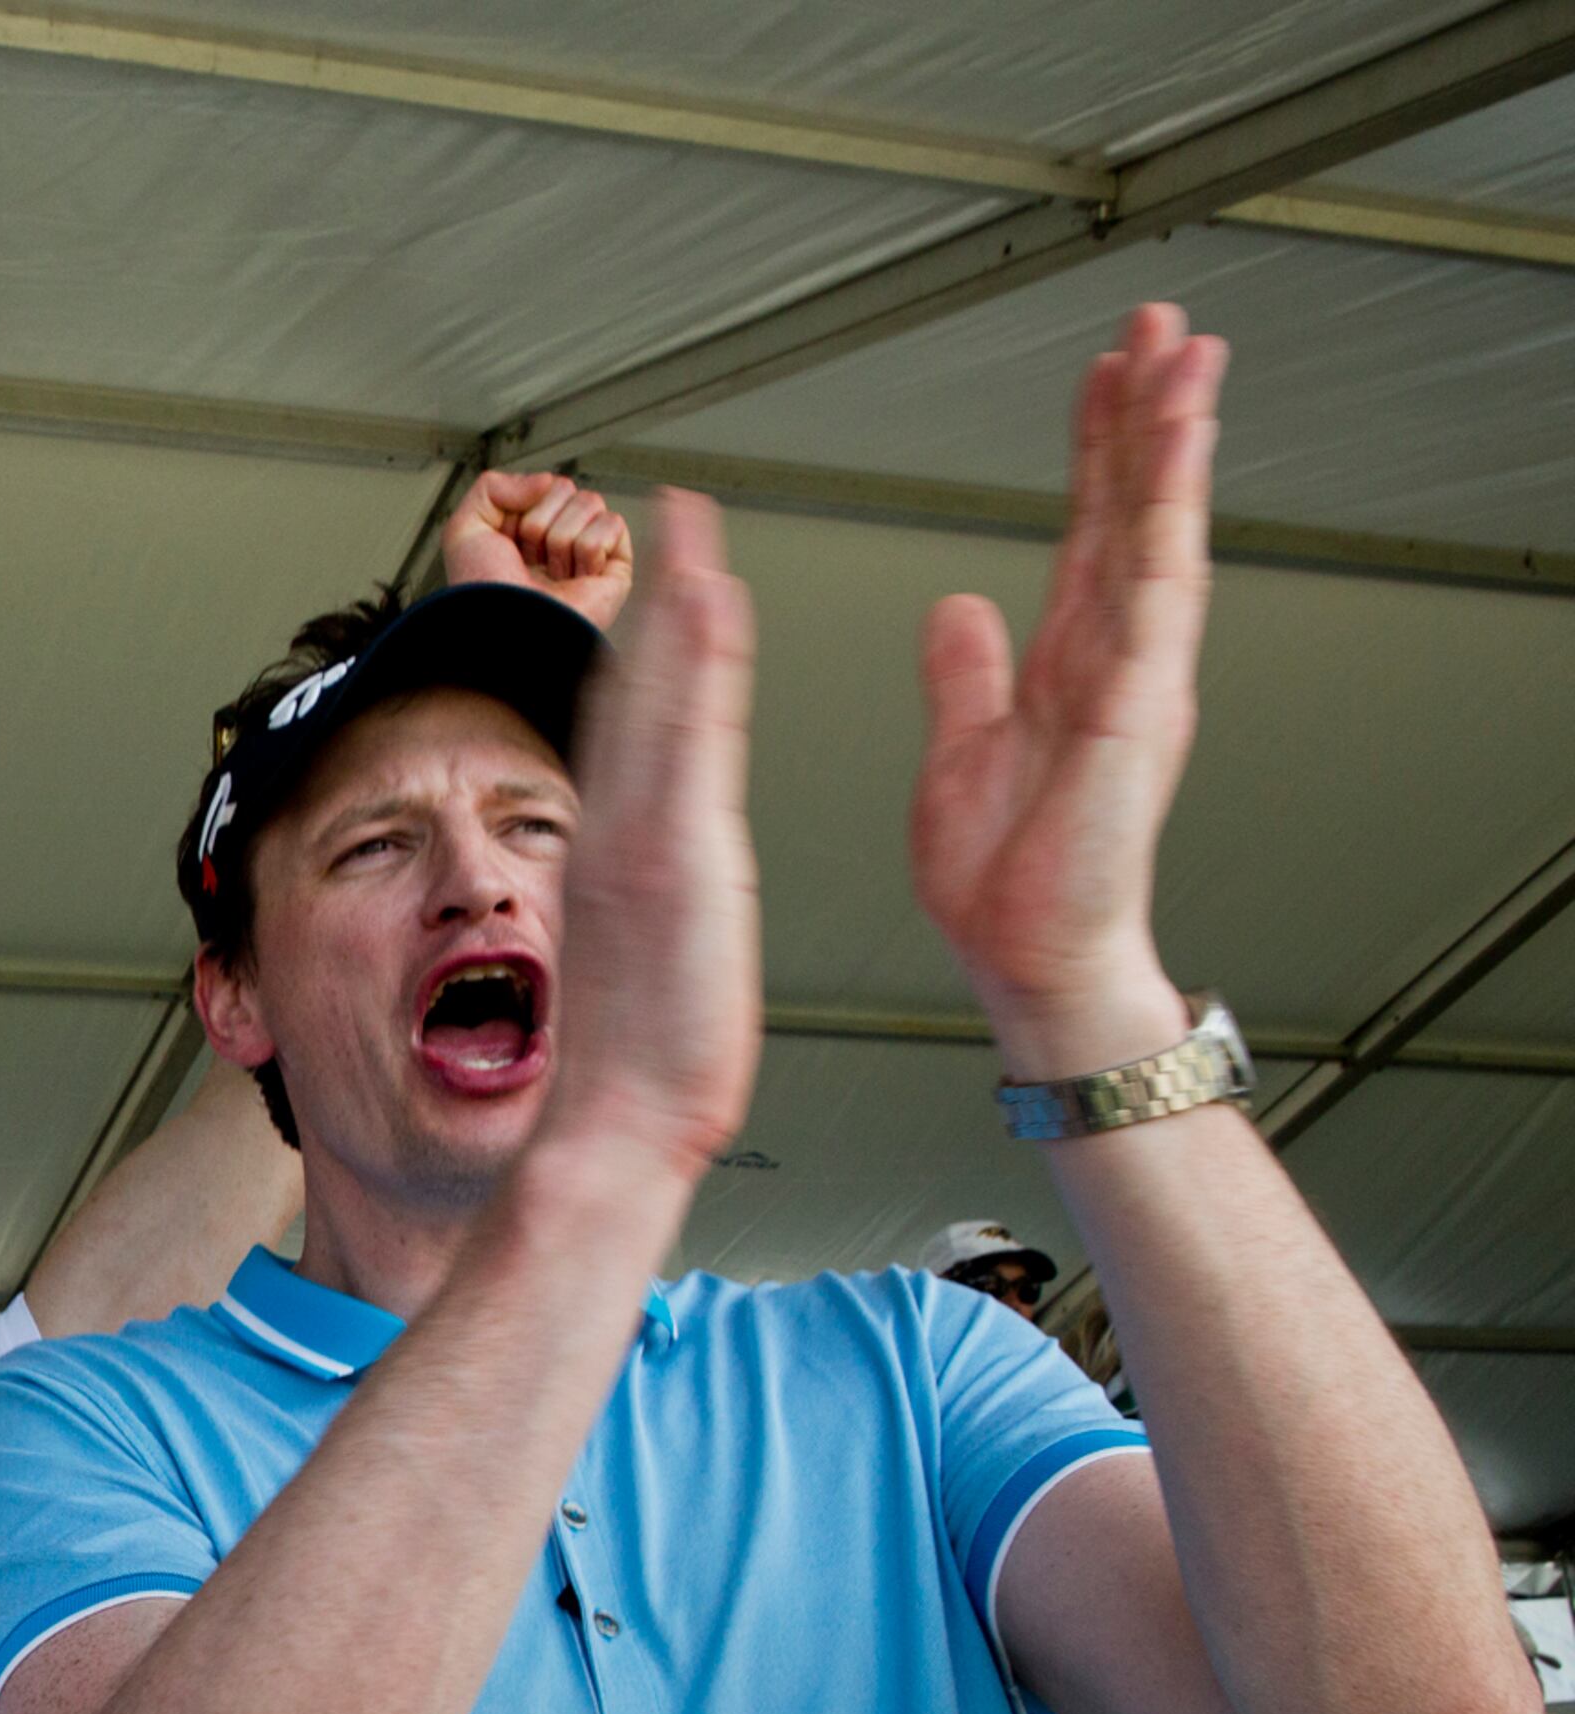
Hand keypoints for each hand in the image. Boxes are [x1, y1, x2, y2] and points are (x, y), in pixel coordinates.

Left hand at [442, 470, 632, 628]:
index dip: (521, 508)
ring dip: (561, 537)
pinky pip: (613, 525)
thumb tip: (546, 480)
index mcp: (526, 535)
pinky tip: (576, 577)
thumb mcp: (464, 528)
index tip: (507, 542)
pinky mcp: (614, 571)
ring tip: (551, 573)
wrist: (505, 627)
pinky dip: (589, 548)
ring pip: (590, 503)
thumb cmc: (484, 592)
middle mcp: (558, 544)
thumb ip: (493, 486)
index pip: (541, 485)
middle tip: (528, 558)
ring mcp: (588, 556)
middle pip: (566, 489)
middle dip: (540, 520)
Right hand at [537, 489, 758, 1180]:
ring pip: (656, 696)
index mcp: (623, 851)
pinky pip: (684, 737)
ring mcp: (641, 837)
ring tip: (694, 520)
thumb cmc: (640, 1065)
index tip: (661, 575)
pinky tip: (706, 599)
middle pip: (633, 689)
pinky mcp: (668, 856)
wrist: (617, 1125)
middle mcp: (623, 830)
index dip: (643, 643)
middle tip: (671, 509)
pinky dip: (690, 662)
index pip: (632, 723)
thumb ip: (638, 900)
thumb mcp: (639, 959)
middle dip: (650, 593)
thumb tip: (644, 880)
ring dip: (674, 599)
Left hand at [911, 305, 1223, 1078]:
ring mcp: (1137, 679)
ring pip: (1163, 533)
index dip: (1098, 447)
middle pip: (1138, 508)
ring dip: (1174, 444)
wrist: (1026, 955)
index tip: (1103, 373)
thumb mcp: (965, 746)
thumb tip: (957, 608)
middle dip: (1151, 414)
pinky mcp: (1139, 710)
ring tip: (1188, 360)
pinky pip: (1159, 598)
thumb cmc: (1004, 879)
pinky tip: (1176, 465)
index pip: (1091, 527)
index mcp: (1070, 660)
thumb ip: (965, 674)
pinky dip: (1166, 525)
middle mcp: (1115, 657)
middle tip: (1163, 326)